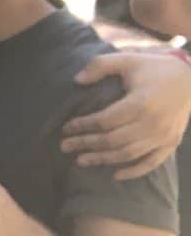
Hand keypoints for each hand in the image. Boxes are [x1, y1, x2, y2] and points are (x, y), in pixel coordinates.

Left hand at [63, 51, 190, 176]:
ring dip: (102, 160)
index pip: (104, 121)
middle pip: (112, 140)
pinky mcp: (171, 142)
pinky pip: (151, 163)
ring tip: (80, 161)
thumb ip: (100, 65)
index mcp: (141, 103)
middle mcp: (153, 123)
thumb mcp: (127, 60)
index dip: (82, 126)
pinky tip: (114, 175)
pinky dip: (133, 171)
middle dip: (85, 144)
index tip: (65, 128)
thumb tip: (76, 80)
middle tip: (64, 147)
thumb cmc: (154, 68)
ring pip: (127, 154)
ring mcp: (164, 135)